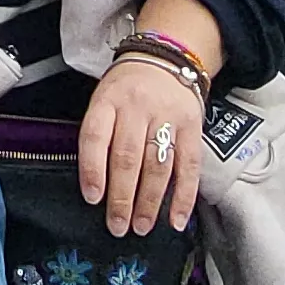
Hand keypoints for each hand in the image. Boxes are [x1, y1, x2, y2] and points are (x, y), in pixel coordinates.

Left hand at [79, 53, 206, 236]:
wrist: (166, 59)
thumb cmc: (127, 88)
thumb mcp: (104, 99)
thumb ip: (99, 135)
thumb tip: (95, 186)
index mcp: (108, 100)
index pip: (95, 136)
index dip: (92, 170)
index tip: (93, 198)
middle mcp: (137, 107)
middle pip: (127, 157)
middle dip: (122, 197)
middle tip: (118, 225)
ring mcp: (167, 116)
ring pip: (157, 165)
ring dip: (149, 202)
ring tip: (141, 226)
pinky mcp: (192, 126)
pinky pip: (189, 166)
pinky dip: (184, 196)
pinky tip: (176, 218)